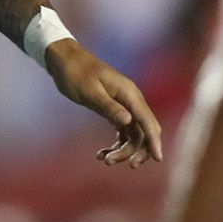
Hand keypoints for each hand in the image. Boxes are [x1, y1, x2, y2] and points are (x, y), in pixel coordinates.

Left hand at [45, 39, 163, 166]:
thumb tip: (128, 121)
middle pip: (144, 131)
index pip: (147, 121)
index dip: (154, 141)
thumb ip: (108, 107)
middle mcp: (131, 100)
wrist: (64, 59)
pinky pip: (123, 131)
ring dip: (123, 150)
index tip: (158, 159)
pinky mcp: (115, 109)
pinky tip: (102, 153)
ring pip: (133, 134)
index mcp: (129, 94)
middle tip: (114, 163)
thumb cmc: (75, 73)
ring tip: (104, 159)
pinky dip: (116, 144)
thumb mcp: (89, 92)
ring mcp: (124, 105)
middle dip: (135, 150)